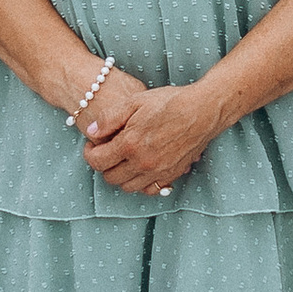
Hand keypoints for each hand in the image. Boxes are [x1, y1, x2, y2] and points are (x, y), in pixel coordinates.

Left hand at [81, 76, 215, 197]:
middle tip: (107, 152)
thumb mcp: (135, 101)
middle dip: (103, 165)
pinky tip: (142, 170)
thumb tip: (91, 131)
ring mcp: (158, 171)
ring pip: (128, 187)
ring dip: (121, 176)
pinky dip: (142, 184)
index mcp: (129, 144)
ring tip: (123, 160)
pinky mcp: (172, 174)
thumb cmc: (170, 102)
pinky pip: (150, 190)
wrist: (203, 110)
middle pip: (110, 177)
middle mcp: (142, 163)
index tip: (93, 145)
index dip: (89, 153)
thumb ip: (109, 118)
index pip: (97, 161)